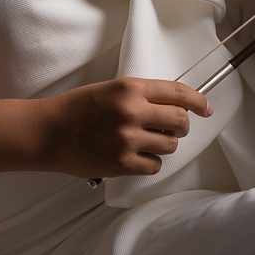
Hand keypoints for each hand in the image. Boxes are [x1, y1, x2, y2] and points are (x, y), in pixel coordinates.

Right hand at [37, 76, 212, 179]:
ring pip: (170, 145)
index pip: (178, 92)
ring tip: (144, 143)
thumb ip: (142, 95)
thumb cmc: (77, 109)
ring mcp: (127, 138)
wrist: (48, 132)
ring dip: (163, 145)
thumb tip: (175, 105)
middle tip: (171, 130)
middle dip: (180, 127)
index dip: (198, 101)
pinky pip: (155, 166)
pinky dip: (150, 163)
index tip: (206, 108)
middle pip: (179, 121)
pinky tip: (135, 157)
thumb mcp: (112, 90)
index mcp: (130, 88)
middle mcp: (132, 111)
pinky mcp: (122, 163)